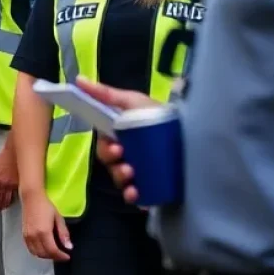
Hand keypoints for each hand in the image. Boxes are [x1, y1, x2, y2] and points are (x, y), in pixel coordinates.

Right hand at [21, 190, 71, 261]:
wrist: (31, 197)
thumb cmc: (46, 206)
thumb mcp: (58, 218)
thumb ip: (63, 233)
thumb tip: (69, 247)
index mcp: (44, 232)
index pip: (53, 251)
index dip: (61, 256)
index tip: (67, 256)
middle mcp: (34, 236)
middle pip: (44, 254)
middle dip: (54, 257)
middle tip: (61, 254)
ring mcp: (27, 236)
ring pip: (37, 253)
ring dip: (46, 256)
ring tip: (53, 252)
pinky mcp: (24, 235)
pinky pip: (31, 249)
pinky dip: (38, 252)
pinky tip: (44, 248)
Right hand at [75, 76, 156, 204]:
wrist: (195, 136)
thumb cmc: (159, 115)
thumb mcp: (134, 101)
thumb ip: (106, 93)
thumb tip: (78, 79)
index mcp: (121, 135)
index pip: (103, 143)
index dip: (104, 146)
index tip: (114, 146)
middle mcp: (128, 154)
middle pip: (109, 162)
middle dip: (112, 161)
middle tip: (122, 156)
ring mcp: (139, 172)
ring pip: (120, 178)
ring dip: (121, 178)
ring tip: (132, 174)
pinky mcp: (151, 186)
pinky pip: (135, 195)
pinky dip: (132, 195)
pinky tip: (136, 193)